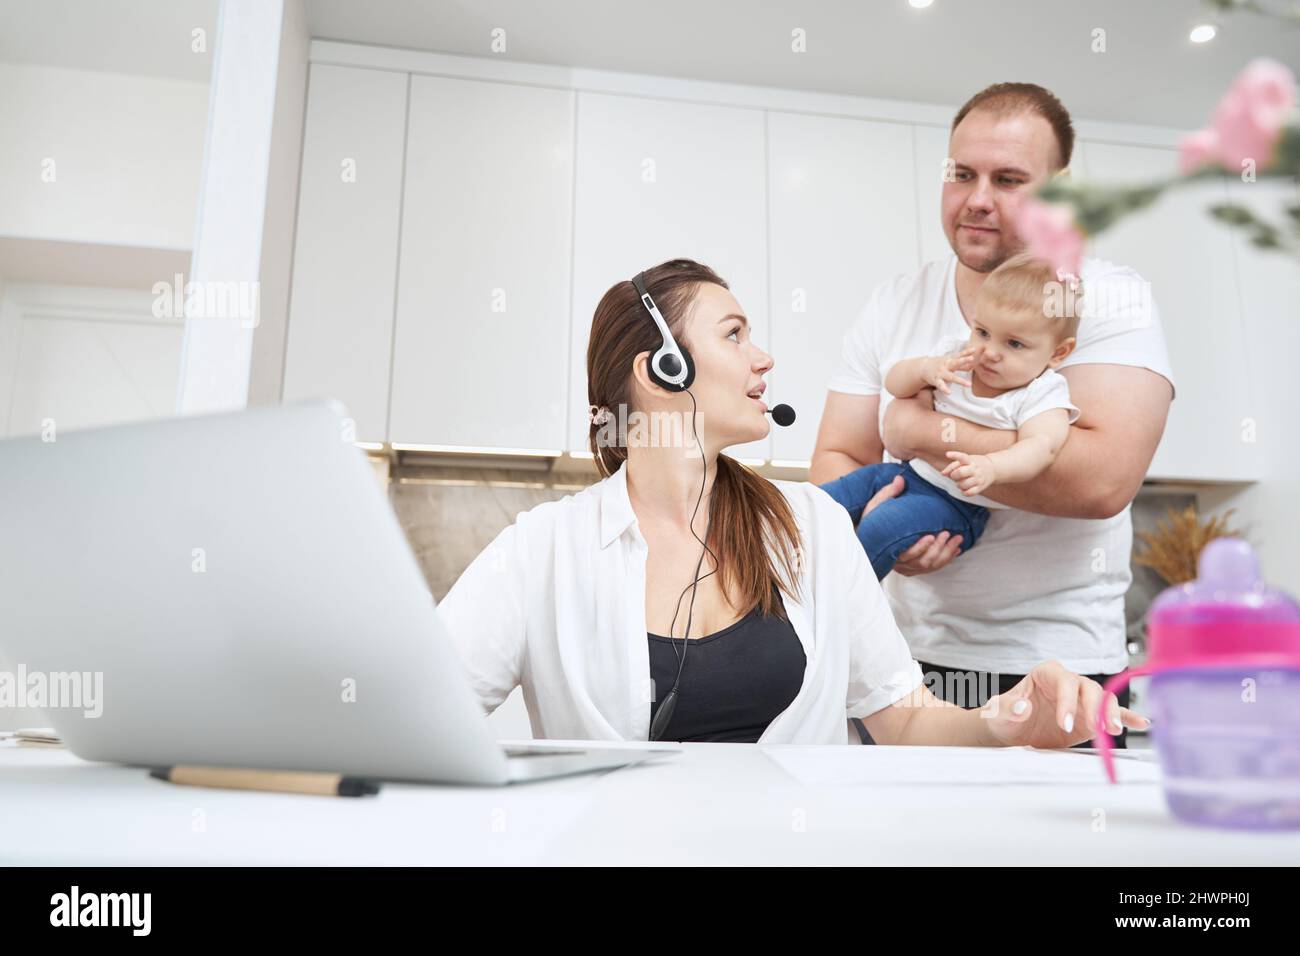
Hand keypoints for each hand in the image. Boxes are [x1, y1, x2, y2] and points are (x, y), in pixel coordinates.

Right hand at [859, 475, 963, 574]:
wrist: (868, 539)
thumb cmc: (871, 523)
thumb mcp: (875, 507)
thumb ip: (888, 494)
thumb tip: (900, 479)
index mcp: (888, 548)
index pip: (907, 554)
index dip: (920, 547)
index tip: (931, 536)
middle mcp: (899, 562)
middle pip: (922, 562)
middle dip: (938, 549)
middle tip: (946, 533)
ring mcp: (907, 567)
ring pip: (930, 566)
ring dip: (946, 553)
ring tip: (957, 538)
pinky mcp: (915, 568)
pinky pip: (933, 568)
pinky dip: (946, 559)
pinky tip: (956, 549)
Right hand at [920, 348, 978, 395]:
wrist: (923, 367)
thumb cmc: (939, 364)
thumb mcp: (949, 362)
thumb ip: (961, 365)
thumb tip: (972, 365)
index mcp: (950, 360)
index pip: (959, 355)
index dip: (967, 352)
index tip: (974, 350)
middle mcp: (946, 365)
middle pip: (956, 362)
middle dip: (963, 360)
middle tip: (971, 358)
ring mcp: (941, 373)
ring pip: (951, 376)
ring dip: (960, 380)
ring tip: (968, 384)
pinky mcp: (936, 380)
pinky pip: (941, 385)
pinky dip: (945, 389)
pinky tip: (949, 392)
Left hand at [942, 450, 995, 495]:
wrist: (992, 469)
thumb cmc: (973, 464)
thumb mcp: (964, 461)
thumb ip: (952, 466)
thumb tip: (943, 473)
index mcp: (970, 460)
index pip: (962, 457)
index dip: (954, 455)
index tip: (947, 454)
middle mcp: (975, 469)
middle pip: (960, 472)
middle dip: (954, 475)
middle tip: (955, 475)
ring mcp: (979, 478)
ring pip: (963, 484)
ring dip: (958, 485)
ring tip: (961, 482)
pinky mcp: (981, 487)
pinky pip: (969, 493)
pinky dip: (964, 492)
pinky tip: (964, 488)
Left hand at [979, 660, 1150, 747]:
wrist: (1012, 731)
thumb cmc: (1004, 716)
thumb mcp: (999, 712)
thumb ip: (1009, 708)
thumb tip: (1023, 707)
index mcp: (1047, 673)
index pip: (1064, 682)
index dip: (1067, 702)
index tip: (1064, 724)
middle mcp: (1068, 682)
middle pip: (1089, 688)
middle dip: (1095, 707)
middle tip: (1096, 728)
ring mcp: (1082, 700)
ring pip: (1104, 700)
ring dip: (1111, 714)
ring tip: (1114, 730)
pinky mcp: (1091, 717)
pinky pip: (1112, 714)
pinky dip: (1127, 717)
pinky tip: (1141, 723)